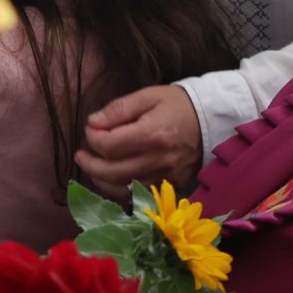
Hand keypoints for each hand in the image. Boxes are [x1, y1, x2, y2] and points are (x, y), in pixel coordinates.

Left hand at [77, 83, 201, 196]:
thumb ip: (119, 109)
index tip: (91, 128)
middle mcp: (158, 159)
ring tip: (93, 167)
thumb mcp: (148, 96)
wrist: (211, 120)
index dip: (93, 138)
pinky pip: (138, 196)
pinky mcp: (171, 185)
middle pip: (112, 172)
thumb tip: (93, 122)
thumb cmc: (177, 105)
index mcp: (152, 134)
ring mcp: (165, 176)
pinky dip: (120, 189)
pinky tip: (113, 179)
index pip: (109, 145)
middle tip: (81, 155)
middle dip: (90, 164)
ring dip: (101, 180)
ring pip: (122, 189)